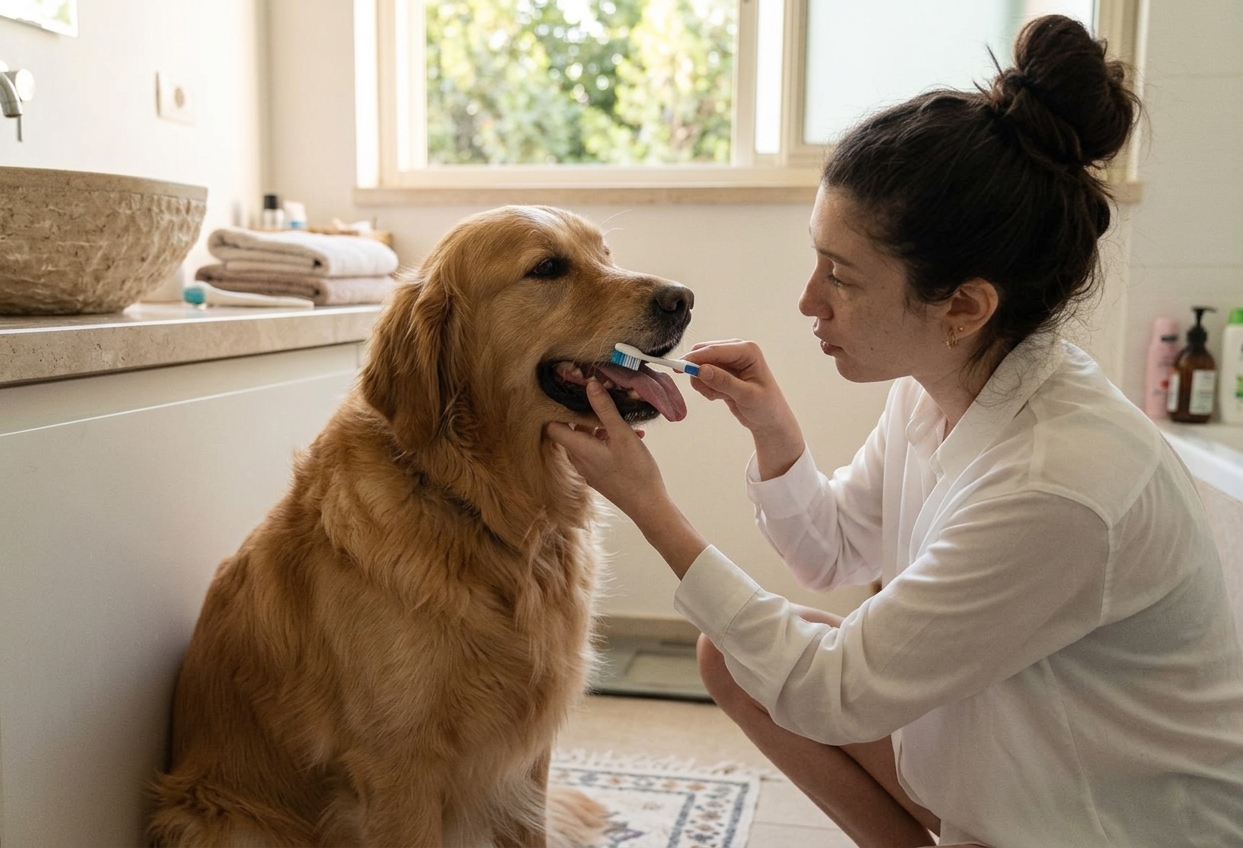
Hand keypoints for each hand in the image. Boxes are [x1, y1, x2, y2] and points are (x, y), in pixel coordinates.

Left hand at [545, 379, 708, 577]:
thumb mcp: (622, 434)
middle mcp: (579, 460)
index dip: (557, 410)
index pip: (553, 427)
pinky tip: (631, 436)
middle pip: (570, 432)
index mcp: (578, 449)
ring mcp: (589, 470)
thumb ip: (604, 409)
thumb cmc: (634, 470)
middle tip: (600, 400)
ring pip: (586, 441)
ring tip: (620, 418)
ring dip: (600, 428)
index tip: (570, 395)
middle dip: (583, 415)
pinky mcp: (600, 475)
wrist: (647, 506)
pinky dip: (608, 441)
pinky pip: (597, 452)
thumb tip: (590, 385)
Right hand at [684, 340, 805, 479]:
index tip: (678, 368)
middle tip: (705, 391)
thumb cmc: (766, 407)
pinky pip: (702, 375)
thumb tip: (701, 370)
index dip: (695, 358)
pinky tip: (720, 397)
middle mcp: (736, 351)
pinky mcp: (722, 371)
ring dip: (704, 383)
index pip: (714, 350)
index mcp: (747, 350)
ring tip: (719, 396)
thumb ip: (724, 382)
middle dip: (698, 372)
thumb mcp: (746, 396)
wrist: (769, 420)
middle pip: (703, 353)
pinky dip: (706, 388)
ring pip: (700, 365)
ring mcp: (728, 361)